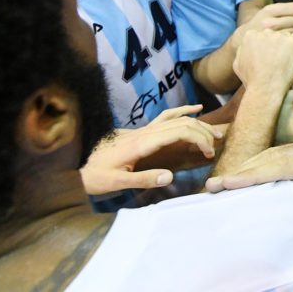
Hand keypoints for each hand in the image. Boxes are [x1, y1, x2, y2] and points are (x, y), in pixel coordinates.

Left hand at [81, 104, 221, 194]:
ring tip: (215, 132)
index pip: (179, 132)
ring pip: (176, 118)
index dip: (199, 139)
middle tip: (216, 147)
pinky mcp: (141, 132)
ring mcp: (143, 130)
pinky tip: (194, 110)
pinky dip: (182, 111)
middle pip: (182, 123)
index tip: (209, 153)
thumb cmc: (95, 176)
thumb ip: (142, 179)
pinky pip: (166, 117)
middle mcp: (145, 132)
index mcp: (142, 143)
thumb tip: (169, 177)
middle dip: (203, 132)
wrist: (76, 166)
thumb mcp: (116, 182)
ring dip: (198, 123)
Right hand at [206, 130, 292, 250]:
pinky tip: (245, 174)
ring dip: (246, 167)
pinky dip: (258, 163)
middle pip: (270, 158)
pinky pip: (277, 153)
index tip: (230, 182)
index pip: (283, 166)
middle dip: (240, 172)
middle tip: (212, 185)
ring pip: (271, 154)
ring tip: (221, 182)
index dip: (255, 174)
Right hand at [230, 2, 292, 49]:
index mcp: (268, 10)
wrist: (242, 40)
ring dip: (292, 32)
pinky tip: (282, 41)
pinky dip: (290, 41)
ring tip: (281, 34)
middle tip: (285, 26)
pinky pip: (291, 41)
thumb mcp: (270, 12)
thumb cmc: (261, 24)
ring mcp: (271, 36)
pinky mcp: (274, 46)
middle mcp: (269, 22)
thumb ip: (290, 9)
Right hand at [233, 29, 292, 90]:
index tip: (268, 58)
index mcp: (250, 35)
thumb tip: (245, 46)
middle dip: (277, 45)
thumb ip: (242, 51)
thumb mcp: (238, 64)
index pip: (262, 35)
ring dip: (287, 47)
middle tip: (278, 61)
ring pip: (286, 37)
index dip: (267, 47)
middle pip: (275, 35)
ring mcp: (278, 36)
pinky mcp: (291, 41)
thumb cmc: (251, 79)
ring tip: (285, 63)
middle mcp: (264, 32)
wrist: (265, 87)